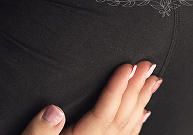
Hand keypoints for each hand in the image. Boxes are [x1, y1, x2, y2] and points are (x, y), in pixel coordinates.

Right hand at [21, 61, 159, 134]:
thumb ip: (39, 132)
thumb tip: (53, 111)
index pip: (104, 114)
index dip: (116, 89)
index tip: (127, 67)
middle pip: (121, 117)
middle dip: (135, 89)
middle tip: (147, 65)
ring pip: (129, 126)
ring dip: (141, 101)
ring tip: (153, 80)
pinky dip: (137, 122)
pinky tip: (145, 112)